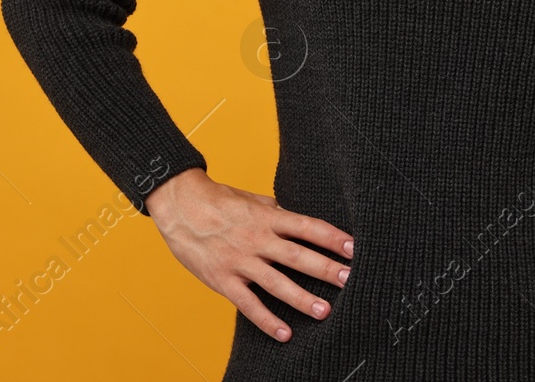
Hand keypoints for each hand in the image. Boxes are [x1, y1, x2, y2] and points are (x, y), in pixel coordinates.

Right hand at [145, 168, 353, 342]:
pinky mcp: (223, 279)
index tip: (354, 247)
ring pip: (276, 283)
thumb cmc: (220, 201)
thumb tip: (301, 222)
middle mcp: (257, 239)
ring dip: (301, 298)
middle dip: (326, 269)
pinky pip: (248, 304)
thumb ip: (278, 214)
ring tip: (324, 311)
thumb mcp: (254, 200)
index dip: (332, 237)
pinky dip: (266, 320)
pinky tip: (284, 333)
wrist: (180, 205)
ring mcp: (240, 261)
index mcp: (268, 217)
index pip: (307, 227)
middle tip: (350, 280)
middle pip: (297, 256)